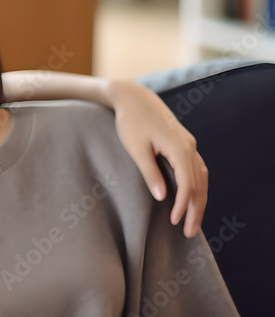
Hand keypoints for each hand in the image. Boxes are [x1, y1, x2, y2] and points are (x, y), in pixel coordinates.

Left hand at [109, 80, 207, 237]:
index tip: (173, 222)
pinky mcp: (184, 144)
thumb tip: (162, 197)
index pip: (187, 184)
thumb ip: (149, 172)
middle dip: (196, 210)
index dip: (182, 205)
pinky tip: (192, 199)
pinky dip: (197, 187)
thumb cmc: (130, 122)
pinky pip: (197, 170)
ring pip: (202, 178)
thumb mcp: (136, 148)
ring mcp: (189, 145)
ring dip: (199, 201)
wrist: (134, 98)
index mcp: (179, 148)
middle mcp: (189, 147)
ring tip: (192, 222)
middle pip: (200, 184)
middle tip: (189, 233)